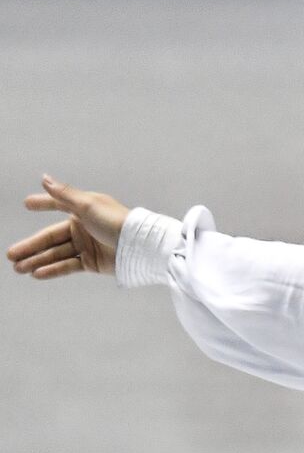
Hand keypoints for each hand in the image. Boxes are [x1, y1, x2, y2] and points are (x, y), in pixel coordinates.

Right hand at [8, 176, 129, 278]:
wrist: (140, 247)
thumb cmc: (117, 222)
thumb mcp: (88, 205)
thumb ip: (64, 195)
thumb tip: (44, 178)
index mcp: (82, 211)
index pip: (57, 206)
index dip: (42, 204)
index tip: (26, 204)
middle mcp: (83, 228)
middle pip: (50, 238)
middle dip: (30, 247)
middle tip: (11, 255)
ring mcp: (87, 246)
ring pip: (56, 254)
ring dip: (37, 261)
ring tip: (18, 268)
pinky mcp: (92, 263)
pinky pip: (68, 266)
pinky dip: (53, 270)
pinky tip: (37, 273)